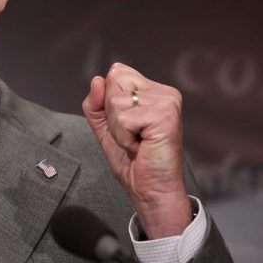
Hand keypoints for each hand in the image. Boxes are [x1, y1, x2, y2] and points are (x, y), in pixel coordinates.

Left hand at [82, 62, 190, 238]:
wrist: (150, 191)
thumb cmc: (132, 162)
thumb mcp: (105, 127)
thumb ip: (96, 103)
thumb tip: (96, 80)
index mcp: (153, 90)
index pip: (116, 72)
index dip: (108, 101)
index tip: (126, 125)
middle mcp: (164, 92)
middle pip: (114, 80)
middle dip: (111, 114)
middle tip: (131, 136)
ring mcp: (167, 101)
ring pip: (115, 101)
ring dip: (117, 129)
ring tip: (136, 143)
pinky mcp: (165, 115)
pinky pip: (123, 118)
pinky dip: (123, 137)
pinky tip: (141, 147)